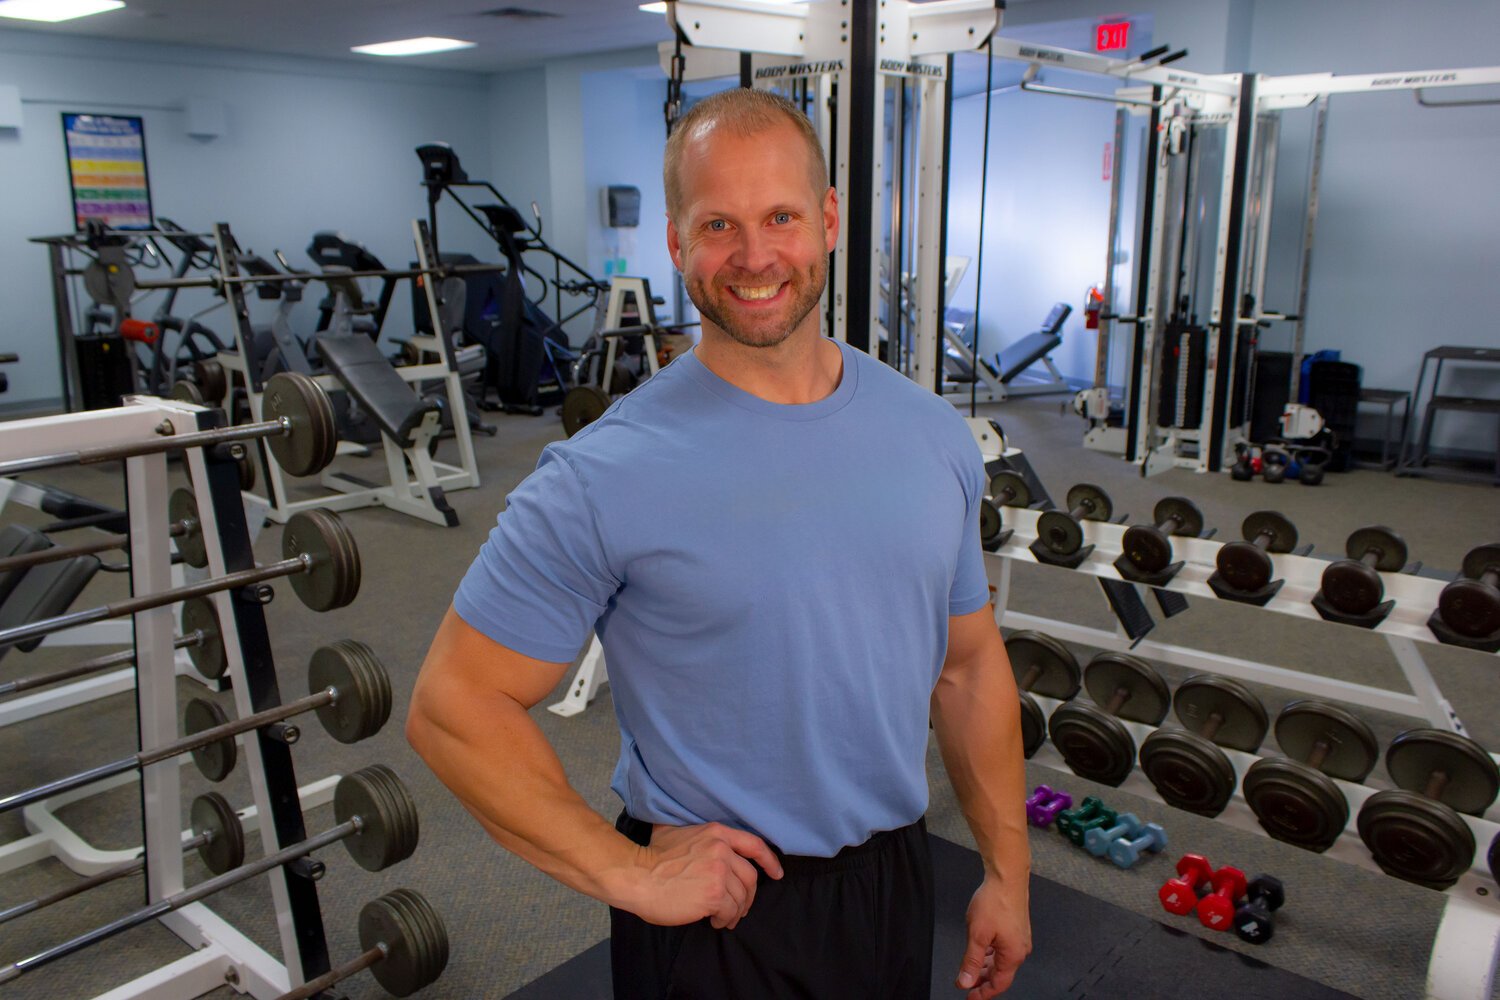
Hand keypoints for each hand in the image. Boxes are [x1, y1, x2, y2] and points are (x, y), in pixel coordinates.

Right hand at [626, 822, 783, 930]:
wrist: (637, 875)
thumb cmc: (651, 856)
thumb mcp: (675, 831)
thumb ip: (694, 832)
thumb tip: (695, 835)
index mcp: (716, 833)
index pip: (754, 844)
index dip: (769, 860)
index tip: (776, 873)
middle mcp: (722, 850)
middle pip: (750, 877)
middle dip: (748, 896)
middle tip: (739, 908)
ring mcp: (719, 872)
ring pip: (741, 897)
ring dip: (735, 912)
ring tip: (721, 918)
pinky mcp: (714, 895)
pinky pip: (729, 912)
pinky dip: (724, 920)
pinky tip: (713, 922)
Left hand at [955, 875, 1030, 997]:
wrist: (1007, 877)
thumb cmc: (995, 901)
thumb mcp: (977, 935)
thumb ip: (971, 961)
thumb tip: (967, 981)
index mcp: (1013, 955)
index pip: (998, 984)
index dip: (983, 993)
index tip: (970, 997)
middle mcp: (1020, 949)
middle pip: (1001, 973)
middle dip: (983, 981)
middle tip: (967, 985)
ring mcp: (1019, 938)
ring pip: (1001, 960)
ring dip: (986, 967)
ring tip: (971, 970)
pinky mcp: (1017, 928)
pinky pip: (1003, 948)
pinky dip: (991, 954)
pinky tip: (981, 951)